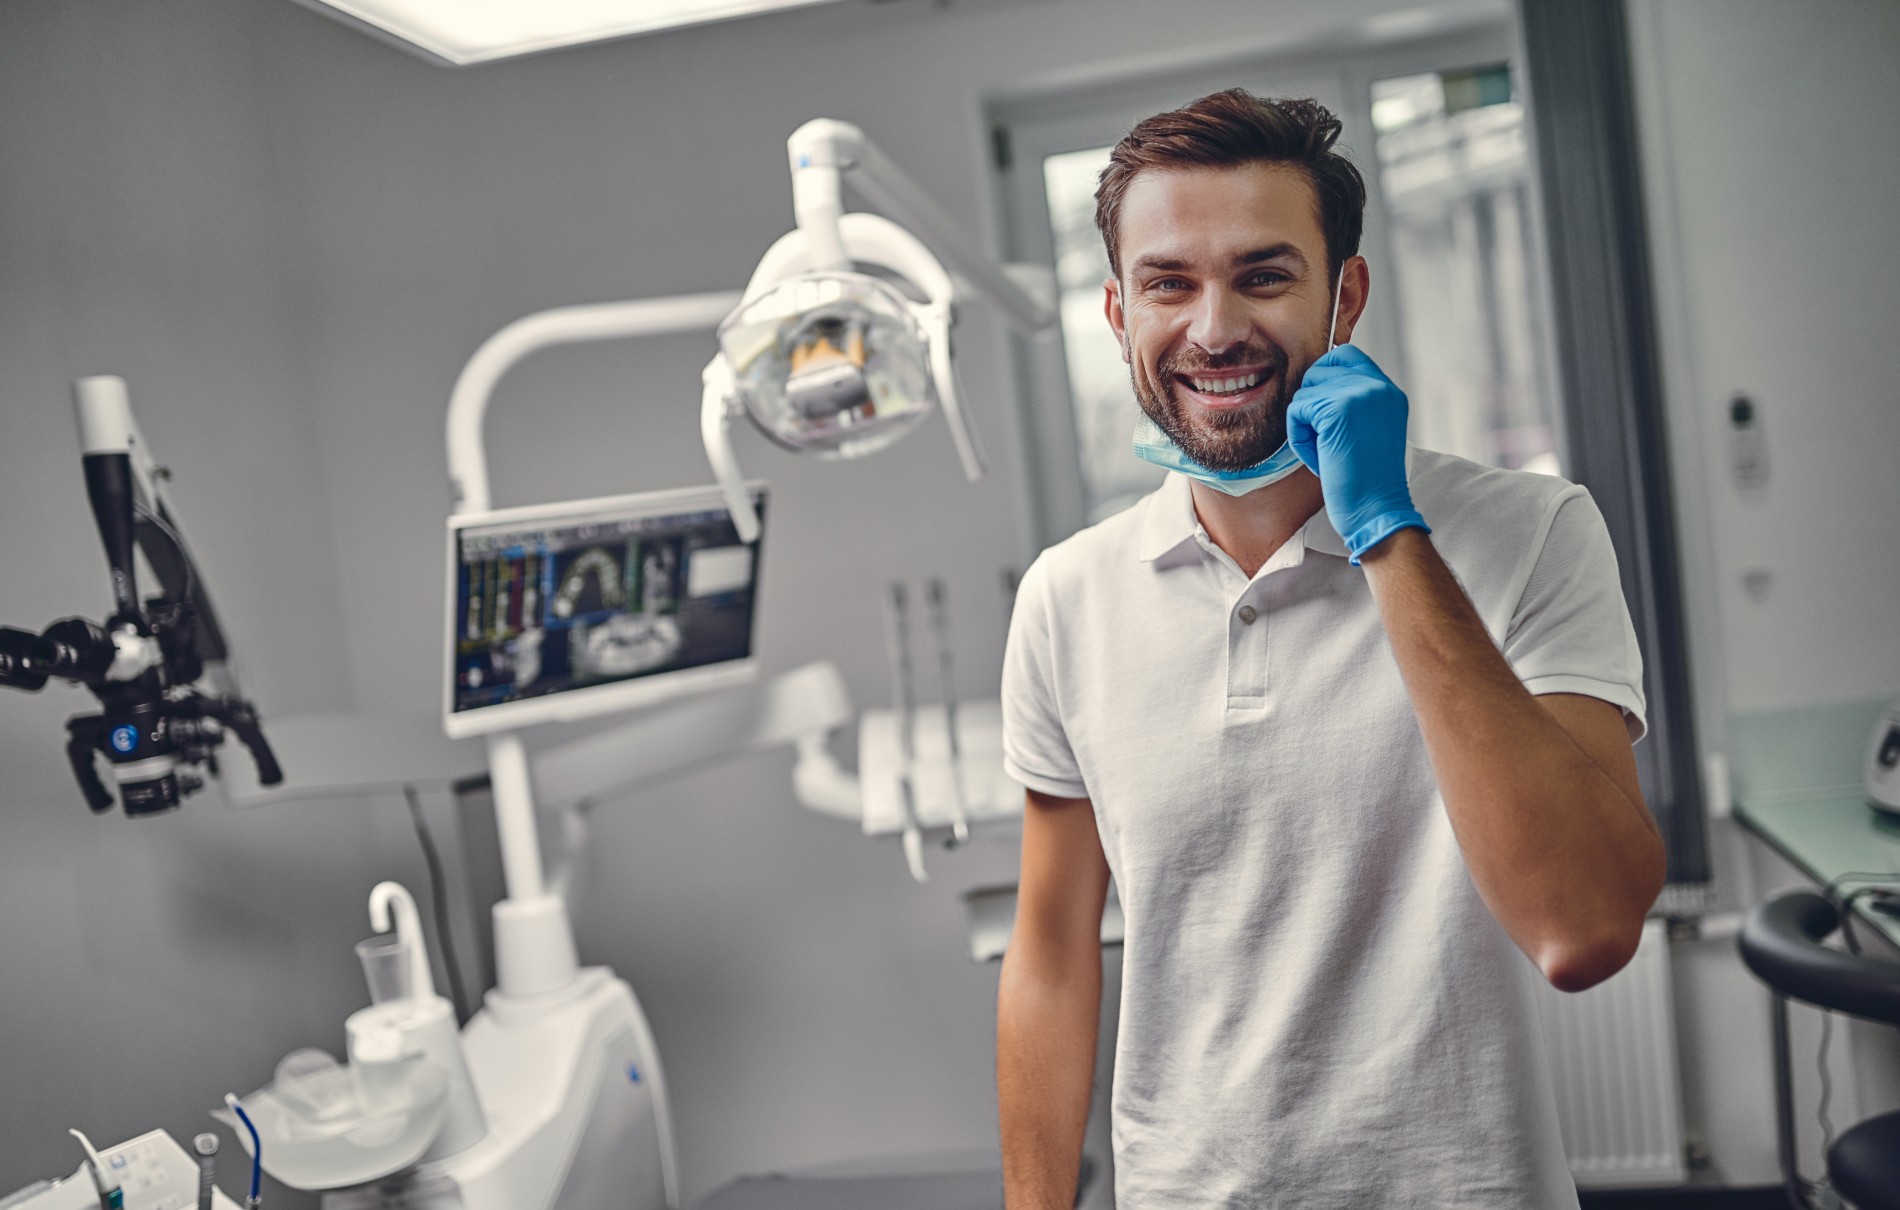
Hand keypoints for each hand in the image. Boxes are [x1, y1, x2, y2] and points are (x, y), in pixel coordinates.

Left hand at [1286, 344, 1429, 562]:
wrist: (1377, 509)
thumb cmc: (1365, 480)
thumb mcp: (1368, 430)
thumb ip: (1351, 403)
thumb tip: (1315, 385)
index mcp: (1388, 391)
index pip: (1346, 356)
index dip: (1324, 378)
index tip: (1323, 412)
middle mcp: (1378, 386)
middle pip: (1320, 368)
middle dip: (1312, 402)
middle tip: (1325, 436)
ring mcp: (1360, 394)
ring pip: (1305, 391)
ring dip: (1305, 424)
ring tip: (1326, 450)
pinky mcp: (1337, 409)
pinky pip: (1296, 410)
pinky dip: (1299, 437)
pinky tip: (1320, 457)